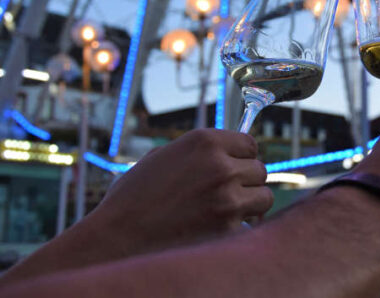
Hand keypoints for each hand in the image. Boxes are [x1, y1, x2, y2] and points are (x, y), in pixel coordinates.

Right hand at [88, 129, 272, 254]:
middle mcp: (220, 166)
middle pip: (260, 171)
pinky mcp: (229, 229)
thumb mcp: (163, 157)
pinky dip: (240, 230)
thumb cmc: (133, 198)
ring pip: (264, 198)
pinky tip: (219, 231)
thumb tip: (229, 151)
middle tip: (226, 194)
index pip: (250, 144)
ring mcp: (227, 198)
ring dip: (250, 206)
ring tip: (227, 212)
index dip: (244, 157)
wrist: (115, 237)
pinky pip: (251, 226)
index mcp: (204, 142)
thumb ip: (198, 153)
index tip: (236, 167)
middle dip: (246, 182)